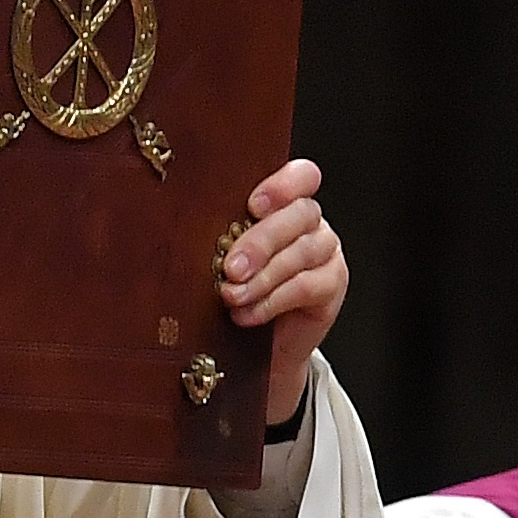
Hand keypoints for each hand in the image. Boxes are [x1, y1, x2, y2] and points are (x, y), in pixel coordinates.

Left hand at [222, 161, 346, 422]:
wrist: (253, 342)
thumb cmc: (233, 287)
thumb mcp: (222, 255)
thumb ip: (220, 235)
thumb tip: (186, 231)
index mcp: (284, 202)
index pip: (302, 176)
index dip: (283, 185)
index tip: (253, 205)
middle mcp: (310, 222)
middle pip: (299, 214)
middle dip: (260, 242)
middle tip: (231, 268)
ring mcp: (325, 251)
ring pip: (302, 252)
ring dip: (263, 276)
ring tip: (232, 296)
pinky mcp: (331, 284)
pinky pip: (306, 286)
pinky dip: (272, 301)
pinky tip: (247, 313)